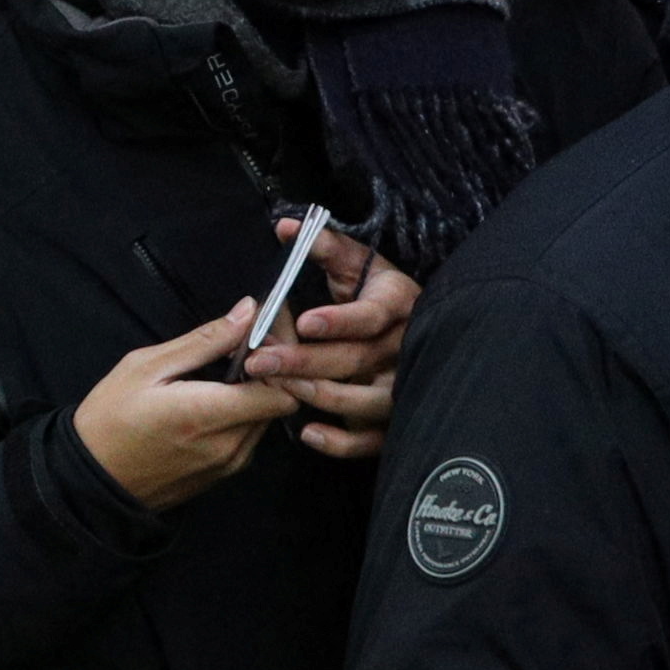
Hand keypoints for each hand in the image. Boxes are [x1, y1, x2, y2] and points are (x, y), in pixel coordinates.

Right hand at [69, 301, 305, 509]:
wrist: (89, 482)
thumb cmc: (108, 420)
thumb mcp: (146, 367)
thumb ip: (204, 341)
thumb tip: (247, 312)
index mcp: (207, 414)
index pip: (283, 390)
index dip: (282, 360)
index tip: (264, 337)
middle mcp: (227, 445)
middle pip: (280, 403)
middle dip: (274, 372)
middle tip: (250, 345)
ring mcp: (227, 464)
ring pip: (267, 420)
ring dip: (258, 393)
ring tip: (231, 371)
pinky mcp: (222, 474)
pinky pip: (249, 437)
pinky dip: (244, 414)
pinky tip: (218, 398)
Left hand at [243, 233, 420, 458]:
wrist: (407, 327)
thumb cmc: (370, 292)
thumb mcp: (354, 264)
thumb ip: (323, 246)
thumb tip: (285, 227)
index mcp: (397, 303)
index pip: (371, 315)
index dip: (340, 320)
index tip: (303, 322)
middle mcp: (405, 346)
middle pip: (358, 359)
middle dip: (306, 361)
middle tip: (261, 362)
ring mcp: (404, 386)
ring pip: (368, 401)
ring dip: (323, 397)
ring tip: (281, 390)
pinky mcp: (394, 419)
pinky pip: (374, 440)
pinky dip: (343, 442)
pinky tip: (308, 433)